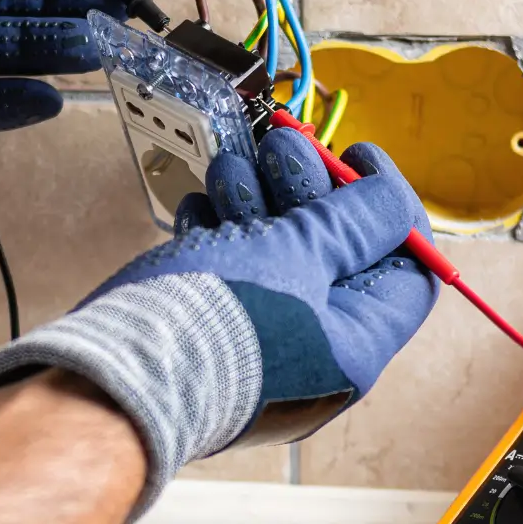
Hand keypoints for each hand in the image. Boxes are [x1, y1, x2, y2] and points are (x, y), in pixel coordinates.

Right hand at [0, 127, 439, 514]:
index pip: (407, 273)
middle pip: (334, 255)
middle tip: (283, 147)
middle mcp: (313, 354)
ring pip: (274, 255)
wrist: (115, 376)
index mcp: (355, 347)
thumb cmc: (216, 323)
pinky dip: (218, 231)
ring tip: (232, 170)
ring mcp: (257, 345)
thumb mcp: (301, 255)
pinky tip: (201, 209)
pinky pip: (229, 274)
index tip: (356, 159)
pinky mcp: (208, 334)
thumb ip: (353, 223)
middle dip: (309, 190)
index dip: (389, 210)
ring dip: (256, 199)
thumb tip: (392, 202)